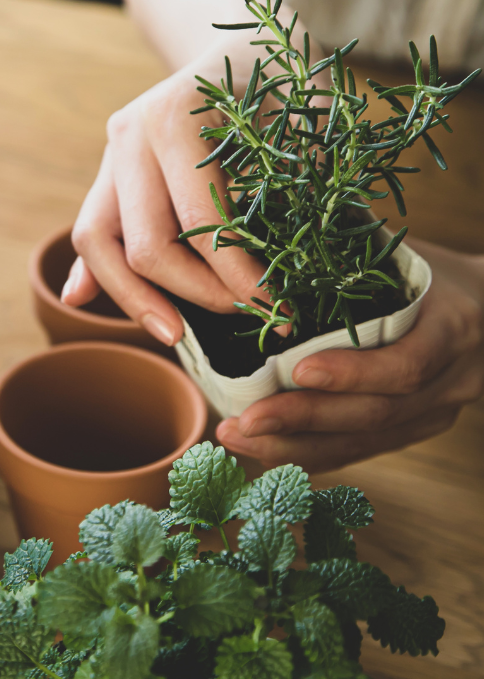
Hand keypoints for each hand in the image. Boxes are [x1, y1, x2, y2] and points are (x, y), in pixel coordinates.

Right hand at [64, 40, 277, 345]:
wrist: (241, 36)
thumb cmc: (285, 77)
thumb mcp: (304, 119)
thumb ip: (291, 189)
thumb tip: (282, 273)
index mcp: (176, 117)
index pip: (197, 223)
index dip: (237, 277)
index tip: (279, 308)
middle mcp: (130, 133)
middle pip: (140, 245)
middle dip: (193, 295)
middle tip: (244, 318)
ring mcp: (112, 151)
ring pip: (97, 243)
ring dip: (133, 298)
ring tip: (174, 334)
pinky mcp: (109, 170)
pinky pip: (91, 228)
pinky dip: (93, 270)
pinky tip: (82, 301)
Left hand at [217, 240, 483, 471]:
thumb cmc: (433, 273)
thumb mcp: (405, 258)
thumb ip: (354, 257)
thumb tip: (274, 238)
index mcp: (453, 328)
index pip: (406, 364)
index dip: (354, 372)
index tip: (298, 370)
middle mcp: (451, 380)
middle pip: (375, 413)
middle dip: (302, 420)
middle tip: (243, 421)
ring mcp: (436, 412)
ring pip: (364, 441)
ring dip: (295, 446)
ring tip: (239, 437)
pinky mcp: (415, 430)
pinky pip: (361, 449)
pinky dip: (312, 452)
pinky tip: (264, 450)